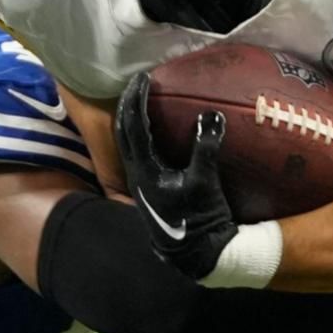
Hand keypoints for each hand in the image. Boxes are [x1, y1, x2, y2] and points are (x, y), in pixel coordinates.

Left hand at [114, 73, 241, 282]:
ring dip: (130, 119)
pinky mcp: (147, 187)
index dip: (136, 100)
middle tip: (137, 82)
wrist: (197, 254)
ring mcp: (139, 182)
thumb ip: (206, 147)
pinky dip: (139, 134)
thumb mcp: (205, 182)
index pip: (132, 126)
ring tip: (140, 99)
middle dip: (127, 104)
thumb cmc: (201, 219)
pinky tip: (153, 129)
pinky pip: (136, 152)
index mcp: (144, 171)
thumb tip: (211, 115)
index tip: (143, 78)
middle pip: (121, 131)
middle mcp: (134, 175)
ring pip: (125, 142)